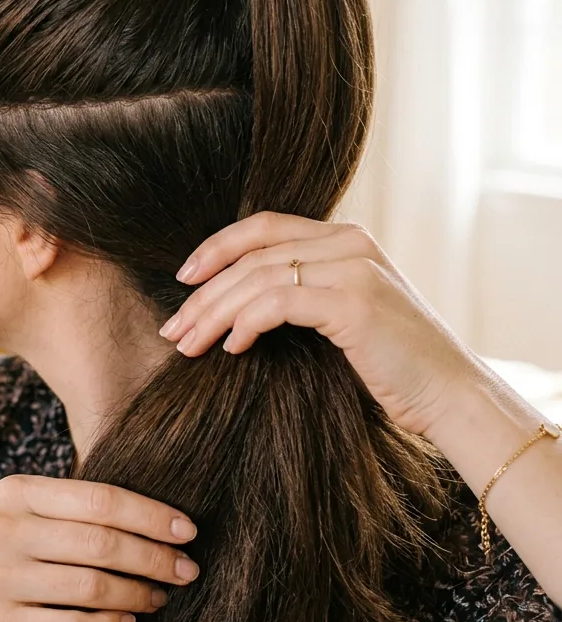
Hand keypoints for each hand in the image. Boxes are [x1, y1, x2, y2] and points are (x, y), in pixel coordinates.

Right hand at [0, 473, 200, 621]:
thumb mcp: (12, 516)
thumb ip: (66, 507)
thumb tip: (152, 511)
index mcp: (15, 492)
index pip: (99, 498)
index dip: (150, 514)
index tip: (188, 528)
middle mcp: (4, 530)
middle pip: (101, 542)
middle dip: (154, 556)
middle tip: (188, 569)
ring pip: (92, 586)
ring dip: (137, 594)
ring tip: (161, 596)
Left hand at [159, 212, 481, 441]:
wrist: (450, 395)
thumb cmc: (394, 365)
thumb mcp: (345, 316)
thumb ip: (306, 293)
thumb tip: (237, 304)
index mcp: (346, 238)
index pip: (264, 226)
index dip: (217, 247)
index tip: (183, 279)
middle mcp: (350, 243)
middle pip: (253, 253)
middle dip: (204, 291)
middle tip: (172, 328)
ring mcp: (354, 269)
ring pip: (258, 277)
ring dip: (213, 312)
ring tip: (187, 344)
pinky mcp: (353, 303)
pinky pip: (277, 302)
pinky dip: (245, 323)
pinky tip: (230, 348)